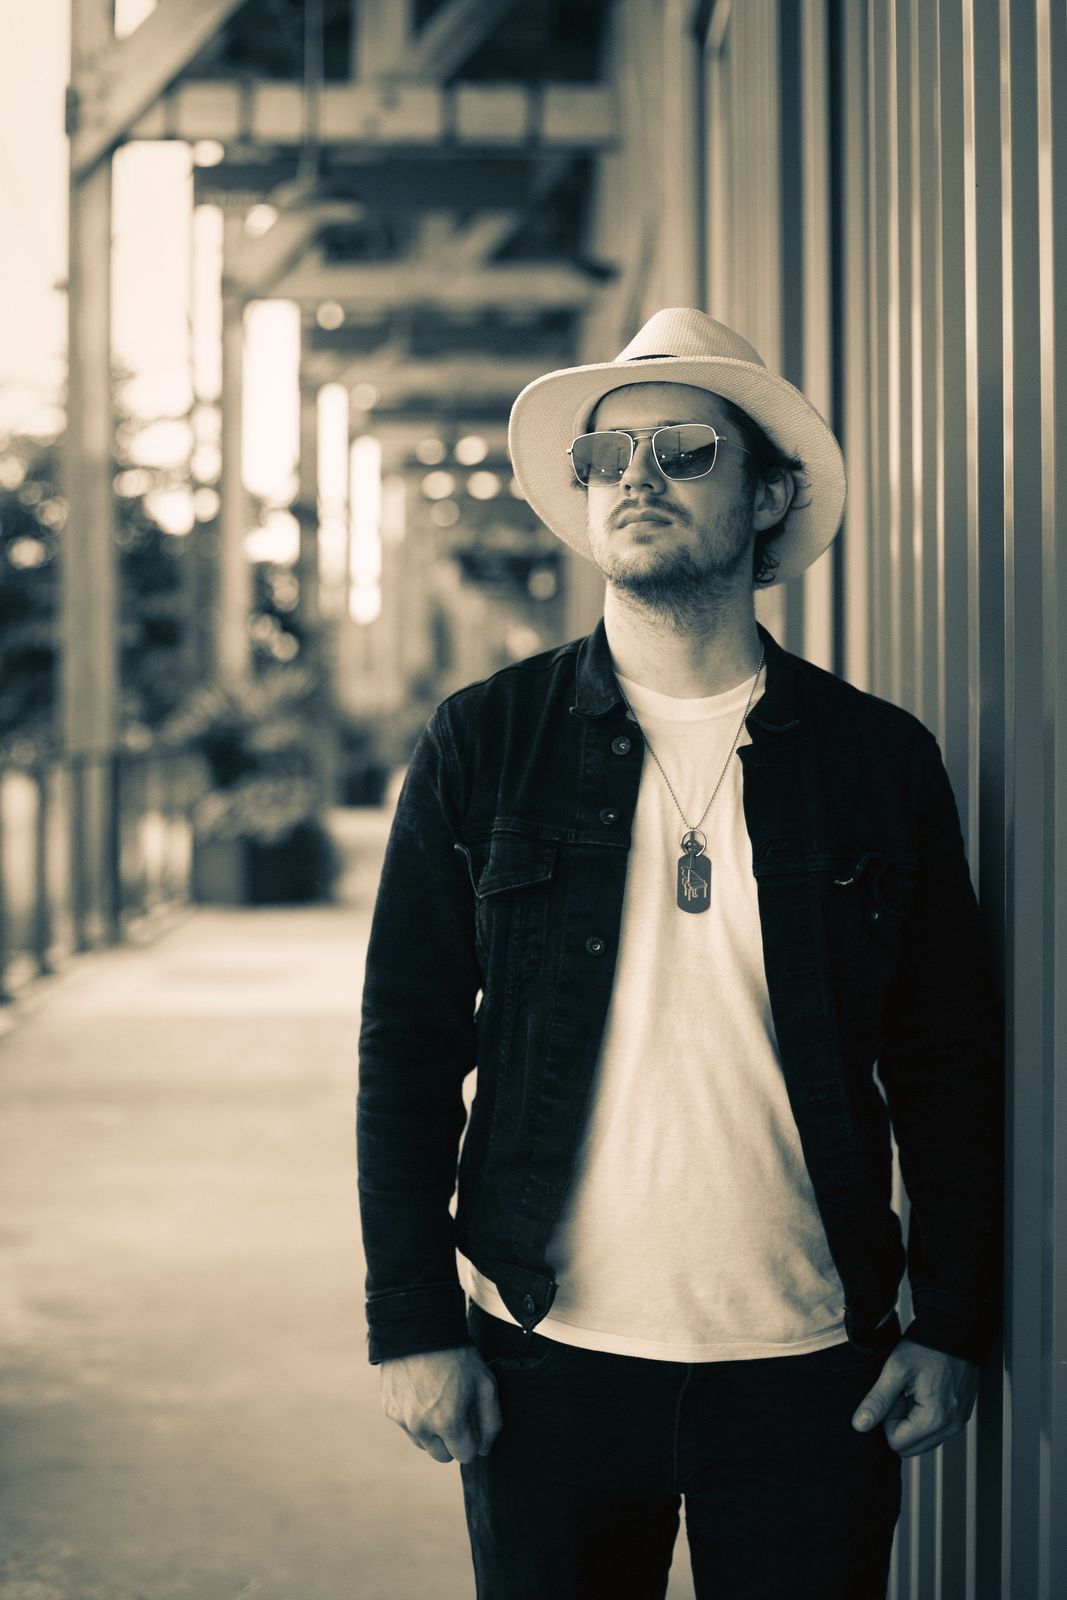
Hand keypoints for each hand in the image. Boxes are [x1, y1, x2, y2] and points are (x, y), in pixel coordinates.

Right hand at [380, 1345, 502, 1464]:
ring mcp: (402, 1419)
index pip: (465, 1455)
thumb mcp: (485, 1384)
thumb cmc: (457, 1355)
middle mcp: (422, 1426)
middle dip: (452, 1440)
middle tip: (456, 1412)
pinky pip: (407, 1426)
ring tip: (438, 1401)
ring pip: (423, 1444)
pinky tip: (422, 1393)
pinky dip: (416, 1418)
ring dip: (433, 1432)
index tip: (472, 1419)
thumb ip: (491, 1421)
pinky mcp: (389, 1410)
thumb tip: (484, 1449)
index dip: (472, 1439)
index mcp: (448, 1422)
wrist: (419, 1328)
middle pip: (442, 1455)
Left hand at [851, 1338, 979, 1456]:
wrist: (956, 1332)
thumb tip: (860, 1425)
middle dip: (899, 1422)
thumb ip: (877, 1400)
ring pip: (922, 1440)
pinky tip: (924, 1391)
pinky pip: (935, 1430)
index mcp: (934, 1420)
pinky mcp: (960, 1416)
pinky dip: (924, 1415)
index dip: (888, 1418)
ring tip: (914, 1390)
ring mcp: (957, 1423)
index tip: (894, 1393)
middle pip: (910, 1446)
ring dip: (911, 1419)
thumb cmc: (929, 1347)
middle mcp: (950, 1428)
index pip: (896, 1442)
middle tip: (903, 1392)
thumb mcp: (896, 1369)